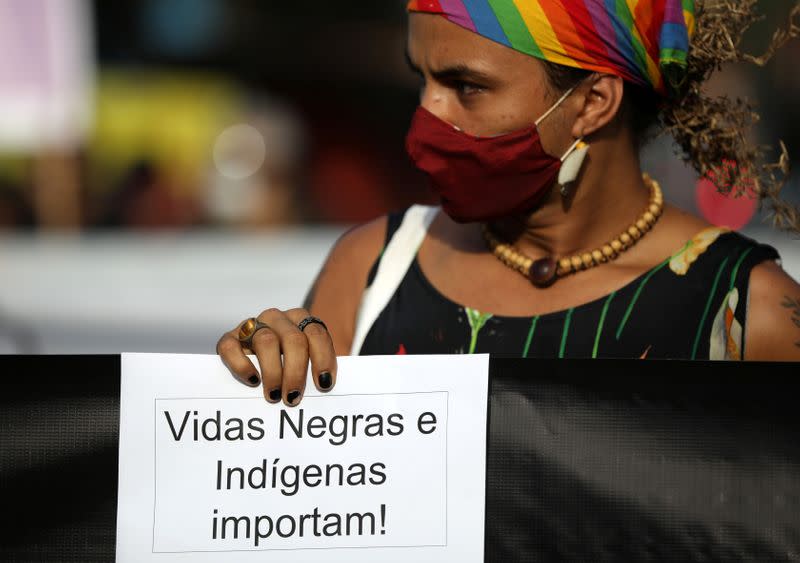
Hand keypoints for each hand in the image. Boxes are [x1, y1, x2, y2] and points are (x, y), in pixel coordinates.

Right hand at [216, 308, 336, 405]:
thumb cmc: (288, 363)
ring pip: (266, 342)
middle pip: (293, 339)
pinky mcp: (230, 337)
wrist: (255, 356)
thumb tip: (324, 389)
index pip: (316, 333)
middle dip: (296, 371)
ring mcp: (252, 325)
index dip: (323, 358)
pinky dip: (242, 365)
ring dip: (273, 372)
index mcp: (300, 320)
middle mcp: (277, 318)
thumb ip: (316, 370)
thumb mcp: (306, 361)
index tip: (324, 384)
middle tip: (293, 397)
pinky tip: (252, 380)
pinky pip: (231, 347)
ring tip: (274, 396)